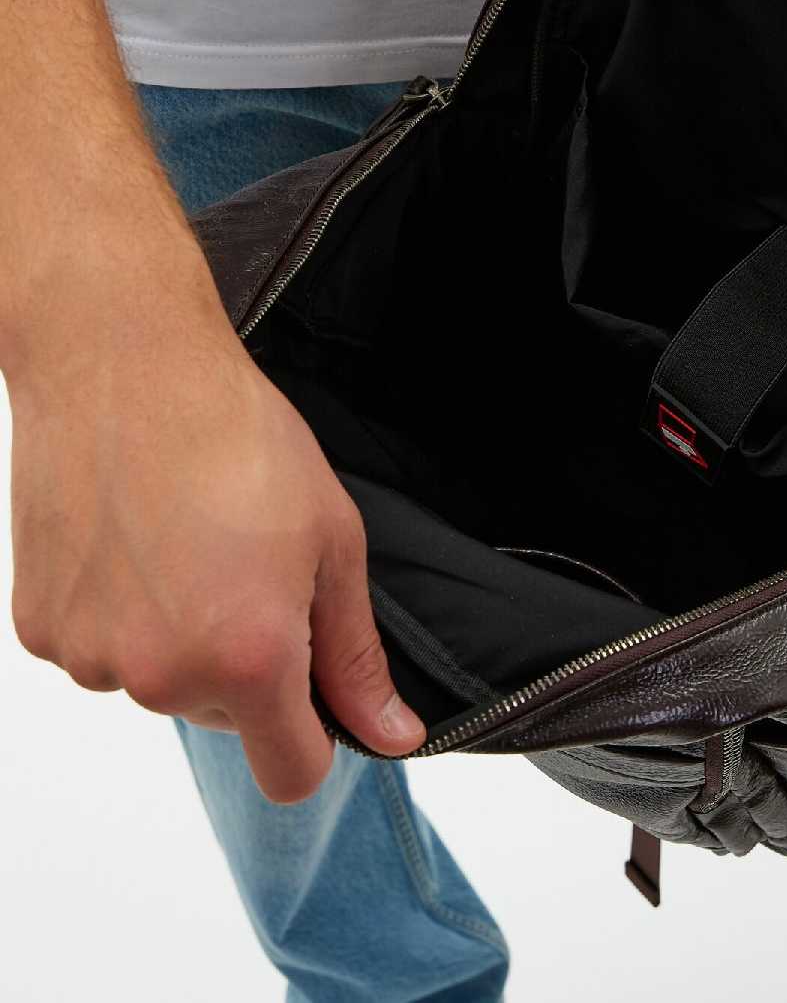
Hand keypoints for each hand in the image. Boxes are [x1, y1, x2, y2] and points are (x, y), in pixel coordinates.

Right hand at [8, 269, 424, 802]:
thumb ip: (355, 655)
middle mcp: (163, 676)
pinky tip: (135, 543)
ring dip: (179, 636)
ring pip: (161, 680)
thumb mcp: (331, 541)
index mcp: (249, 659)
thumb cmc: (235, 436)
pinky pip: (101, 649)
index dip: (314, 740)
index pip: (291, 775)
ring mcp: (92, 656)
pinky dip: (121, 615)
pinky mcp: (41, 627)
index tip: (315, 693)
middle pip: (226, 717)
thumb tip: (390, 735)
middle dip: (248, 663)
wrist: (124, 365)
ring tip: (188, 542)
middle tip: (247, 566)